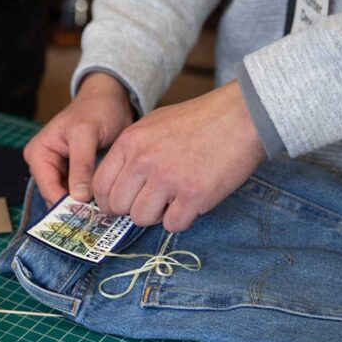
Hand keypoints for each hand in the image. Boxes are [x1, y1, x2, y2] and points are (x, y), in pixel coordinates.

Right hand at [24, 72, 134, 205]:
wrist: (110, 98)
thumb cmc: (96, 109)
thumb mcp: (86, 134)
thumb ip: (81, 165)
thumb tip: (78, 197)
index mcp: (38, 153)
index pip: (48, 188)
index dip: (65, 204)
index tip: (86, 217)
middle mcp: (44, 164)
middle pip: (56, 196)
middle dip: (74, 207)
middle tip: (97, 219)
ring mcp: (59, 170)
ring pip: (68, 197)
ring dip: (83, 205)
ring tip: (102, 214)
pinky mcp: (74, 173)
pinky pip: (78, 192)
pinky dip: (89, 199)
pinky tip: (103, 204)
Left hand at [91, 80, 266, 231]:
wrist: (241, 116)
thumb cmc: (199, 121)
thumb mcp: (153, 125)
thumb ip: (131, 152)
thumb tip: (115, 186)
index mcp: (130, 142)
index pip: (100, 185)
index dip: (108, 201)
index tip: (120, 205)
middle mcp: (144, 161)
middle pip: (118, 207)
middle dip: (133, 209)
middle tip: (153, 201)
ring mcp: (168, 179)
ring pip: (142, 219)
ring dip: (158, 215)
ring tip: (175, 197)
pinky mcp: (194, 195)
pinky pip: (173, 225)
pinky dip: (182, 219)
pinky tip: (191, 202)